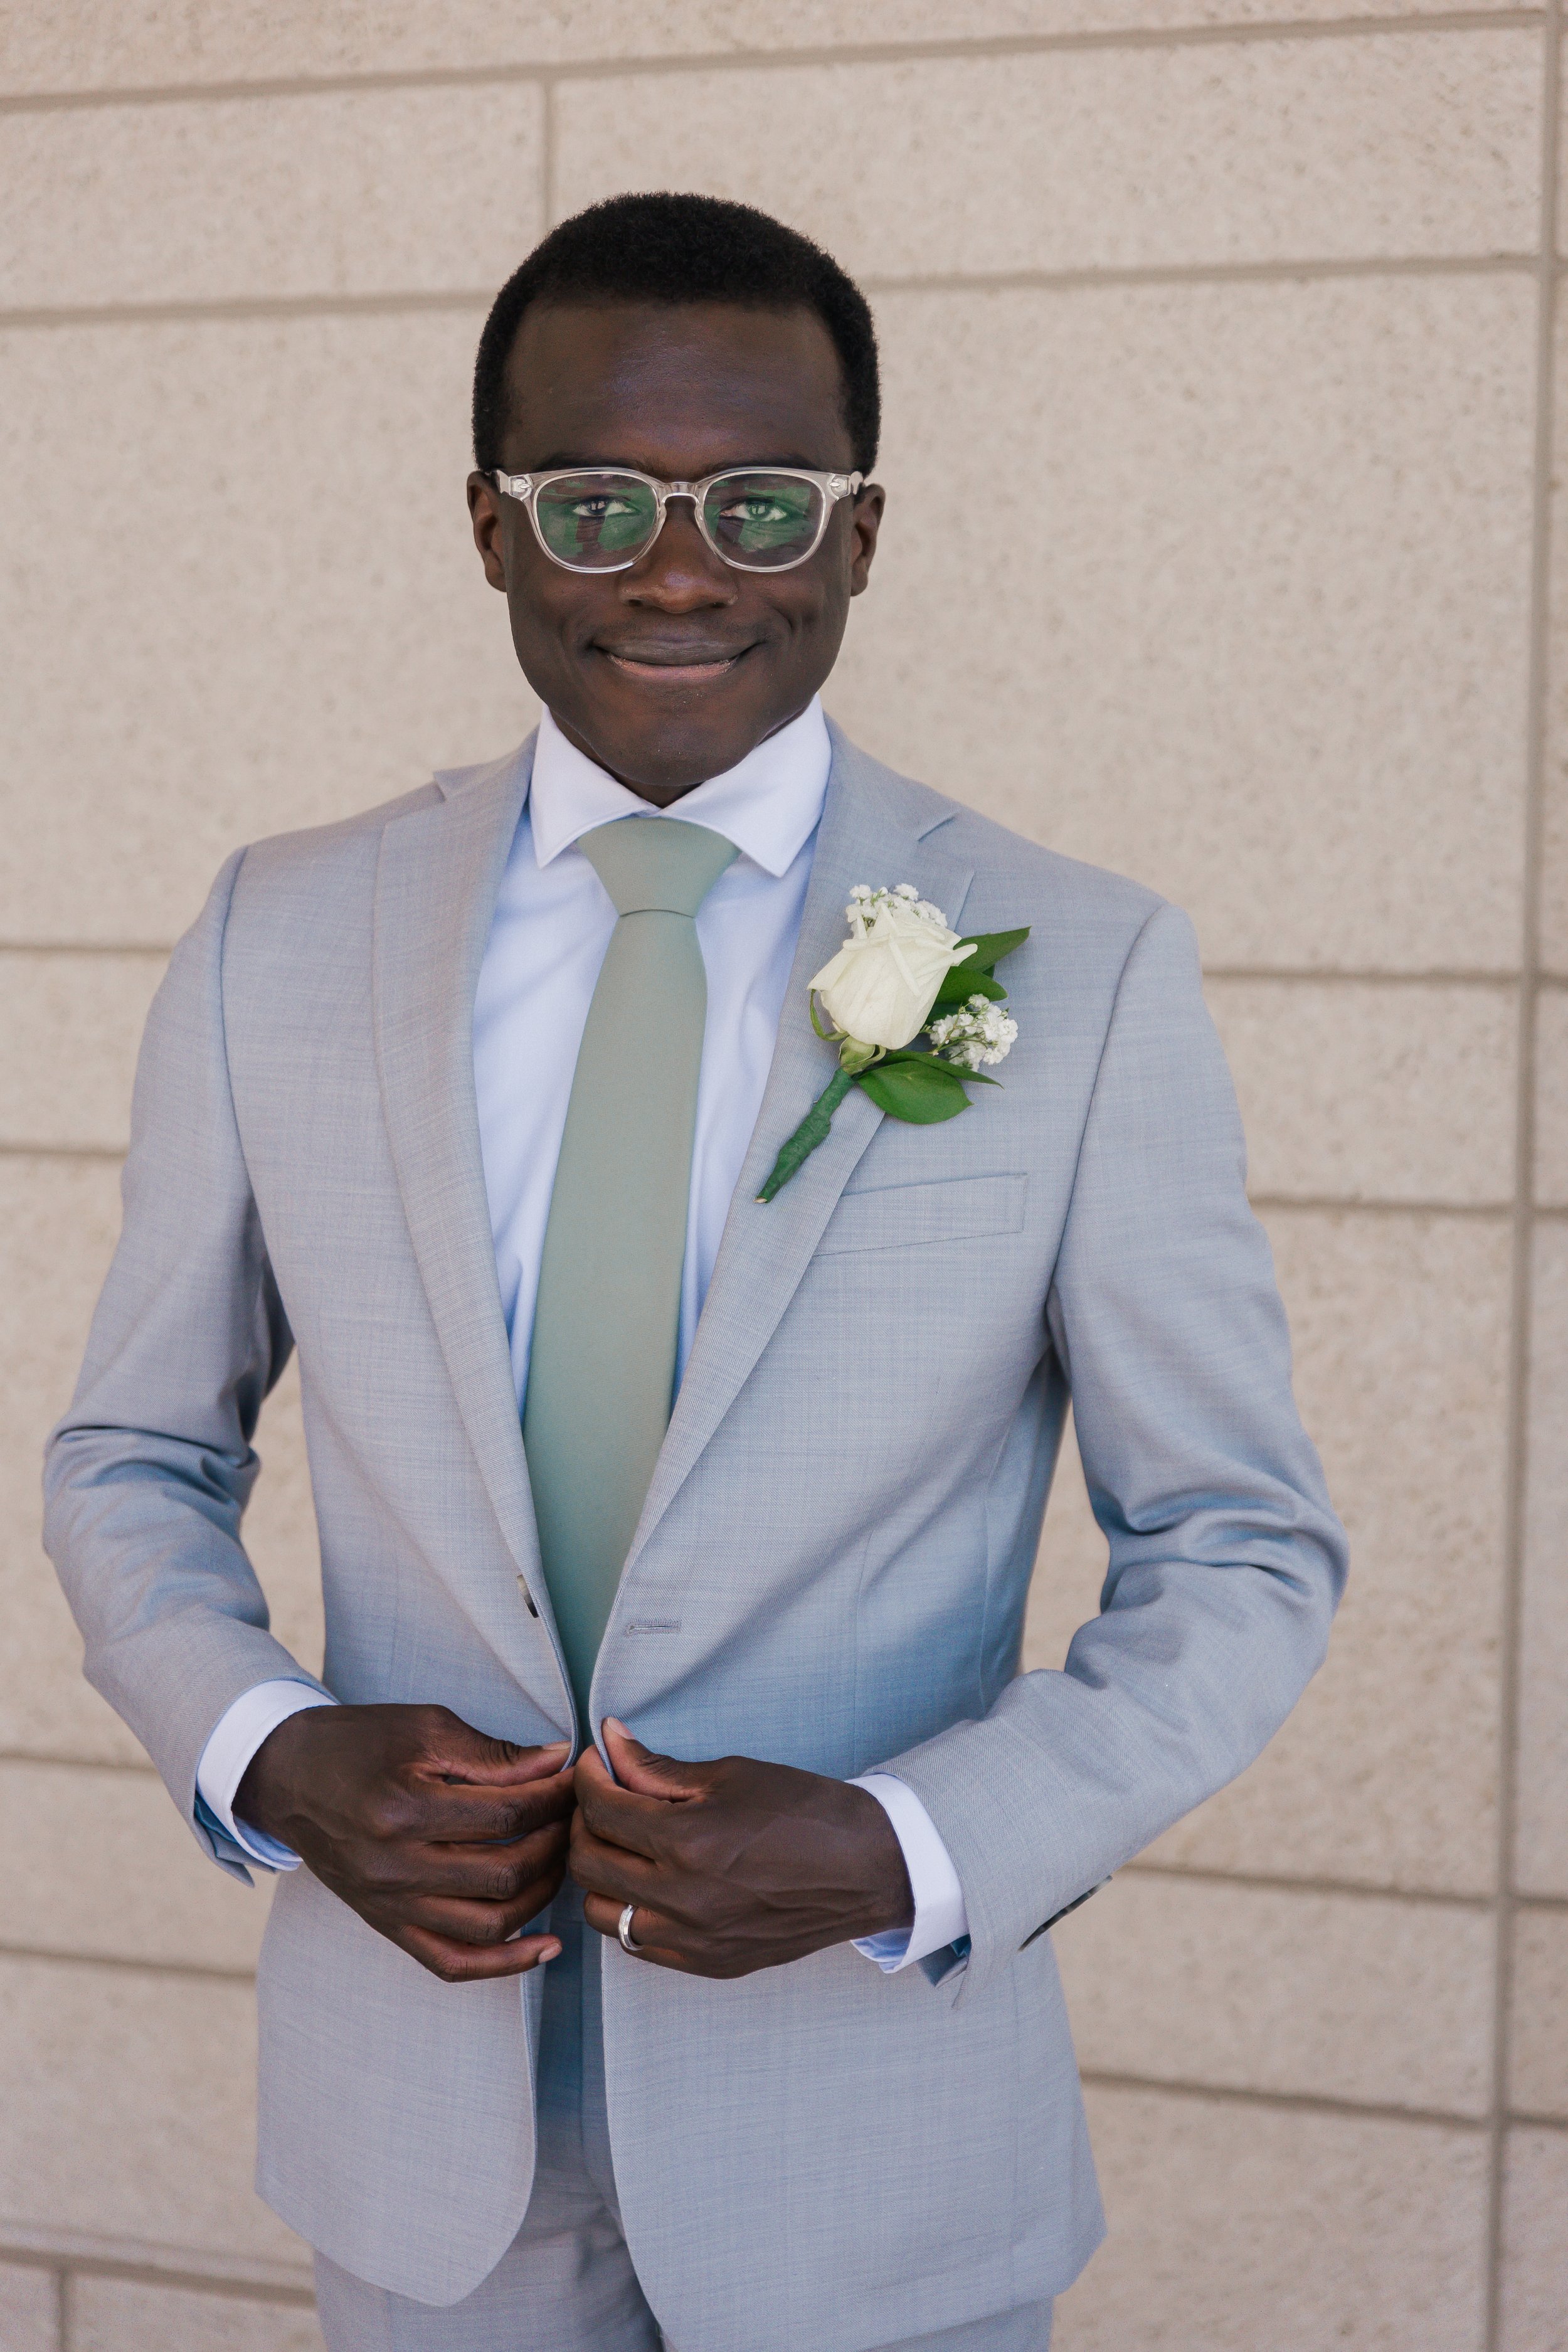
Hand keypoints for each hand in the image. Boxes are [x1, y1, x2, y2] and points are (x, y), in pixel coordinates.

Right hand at [235, 1703, 574, 1982]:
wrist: (288, 1777)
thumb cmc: (358, 1742)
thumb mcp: (424, 1728)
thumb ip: (493, 1753)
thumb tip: (558, 1762)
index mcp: (404, 1809)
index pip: (506, 1813)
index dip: (553, 1796)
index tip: (573, 1777)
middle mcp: (395, 1867)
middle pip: (505, 1873)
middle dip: (555, 1842)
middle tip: (572, 1815)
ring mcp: (391, 1905)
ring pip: (489, 1924)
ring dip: (541, 1894)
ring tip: (560, 1858)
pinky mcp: (387, 1926)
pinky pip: (451, 1963)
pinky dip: (503, 1964)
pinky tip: (544, 1947)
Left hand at [570, 1719, 913, 1977]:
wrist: (866, 1869)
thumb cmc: (805, 1812)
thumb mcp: (731, 1774)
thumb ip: (659, 1769)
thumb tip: (612, 1746)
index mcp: (686, 1844)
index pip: (600, 1809)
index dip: (590, 1776)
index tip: (599, 1760)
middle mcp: (680, 1900)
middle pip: (587, 1862)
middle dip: (585, 1820)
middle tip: (607, 1796)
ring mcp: (692, 1940)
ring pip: (602, 1912)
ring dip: (601, 1873)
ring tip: (627, 1844)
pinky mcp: (706, 1964)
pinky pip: (638, 1944)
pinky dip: (631, 1910)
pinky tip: (652, 1883)